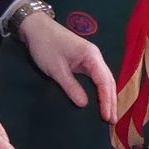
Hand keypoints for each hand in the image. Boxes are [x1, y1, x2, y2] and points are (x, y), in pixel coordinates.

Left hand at [19, 8, 118, 122]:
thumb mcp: (56, 69)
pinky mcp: (84, 60)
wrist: (36, 27)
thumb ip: (71, 87)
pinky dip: (101, 90)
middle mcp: (96, 57)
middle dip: (111, 101)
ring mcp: (91, 58)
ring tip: (109, 114)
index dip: (106, 101)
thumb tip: (84, 104)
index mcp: (92, 57)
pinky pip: (97, 77)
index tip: (107, 117)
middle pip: (109, 81)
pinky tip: (100, 100)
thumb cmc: (46, 46)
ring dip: (108, 96)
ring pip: (105, 79)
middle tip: (112, 121)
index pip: (104, 82)